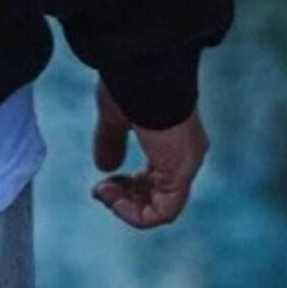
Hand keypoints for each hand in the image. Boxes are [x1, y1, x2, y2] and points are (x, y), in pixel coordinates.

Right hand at [91, 80, 209, 228]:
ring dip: (127, 207)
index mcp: (173, 139)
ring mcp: (185, 165)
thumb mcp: (116, 116)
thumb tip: (104, 167)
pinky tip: (114, 201)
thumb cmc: (131, 85)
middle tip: (100, 191)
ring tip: (104, 193)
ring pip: (161, 207)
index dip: (127, 185)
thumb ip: (112, 141)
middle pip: (158, 194)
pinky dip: (136, 214)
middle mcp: (185, 154)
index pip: (155, 176)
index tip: (102, 181)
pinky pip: (162, 212)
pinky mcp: (181, 173)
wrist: (145, 73)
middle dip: (125, 198)